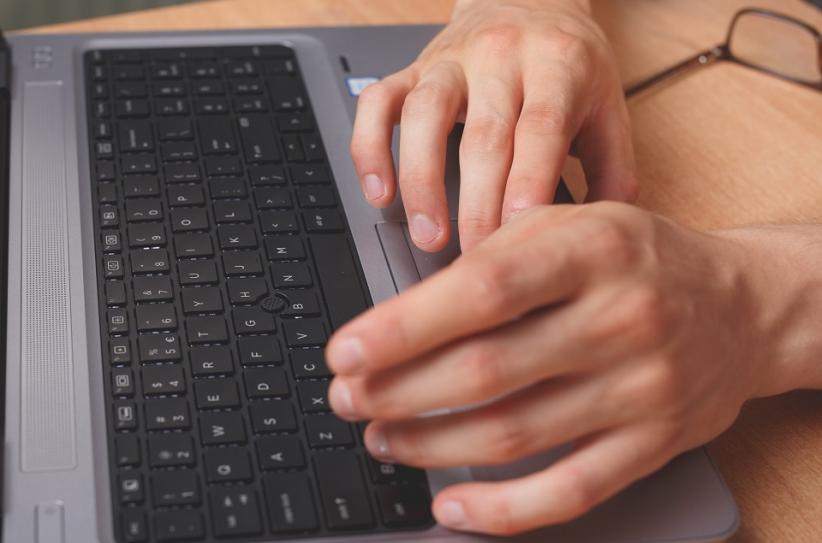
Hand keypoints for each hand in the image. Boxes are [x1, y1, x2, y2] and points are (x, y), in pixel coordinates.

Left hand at [324, 202, 791, 534]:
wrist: (741, 306)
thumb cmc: (636, 259)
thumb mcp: (572, 223)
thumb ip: (495, 257)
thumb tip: (403, 315)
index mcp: (591, 249)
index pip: (481, 291)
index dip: (402, 327)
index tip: (345, 351)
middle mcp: (621, 317)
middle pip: (486, 369)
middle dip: (398, 391)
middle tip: (347, 397)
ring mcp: (642, 388)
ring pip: (515, 433)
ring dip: (431, 444)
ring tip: (380, 437)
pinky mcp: (653, 444)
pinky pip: (572, 490)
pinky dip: (504, 508)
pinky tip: (451, 502)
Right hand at [350, 0, 636, 252]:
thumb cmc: (569, 64)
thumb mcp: (608, 105)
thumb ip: (613, 167)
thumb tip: (600, 232)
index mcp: (558, 65)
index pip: (540, 128)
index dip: (527, 182)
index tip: (518, 235)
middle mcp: (501, 58)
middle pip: (483, 136)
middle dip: (477, 206)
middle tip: (476, 259)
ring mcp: (450, 63)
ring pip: (424, 116)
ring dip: (421, 181)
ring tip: (427, 235)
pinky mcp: (412, 69)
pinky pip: (378, 102)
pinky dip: (370, 148)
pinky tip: (379, 191)